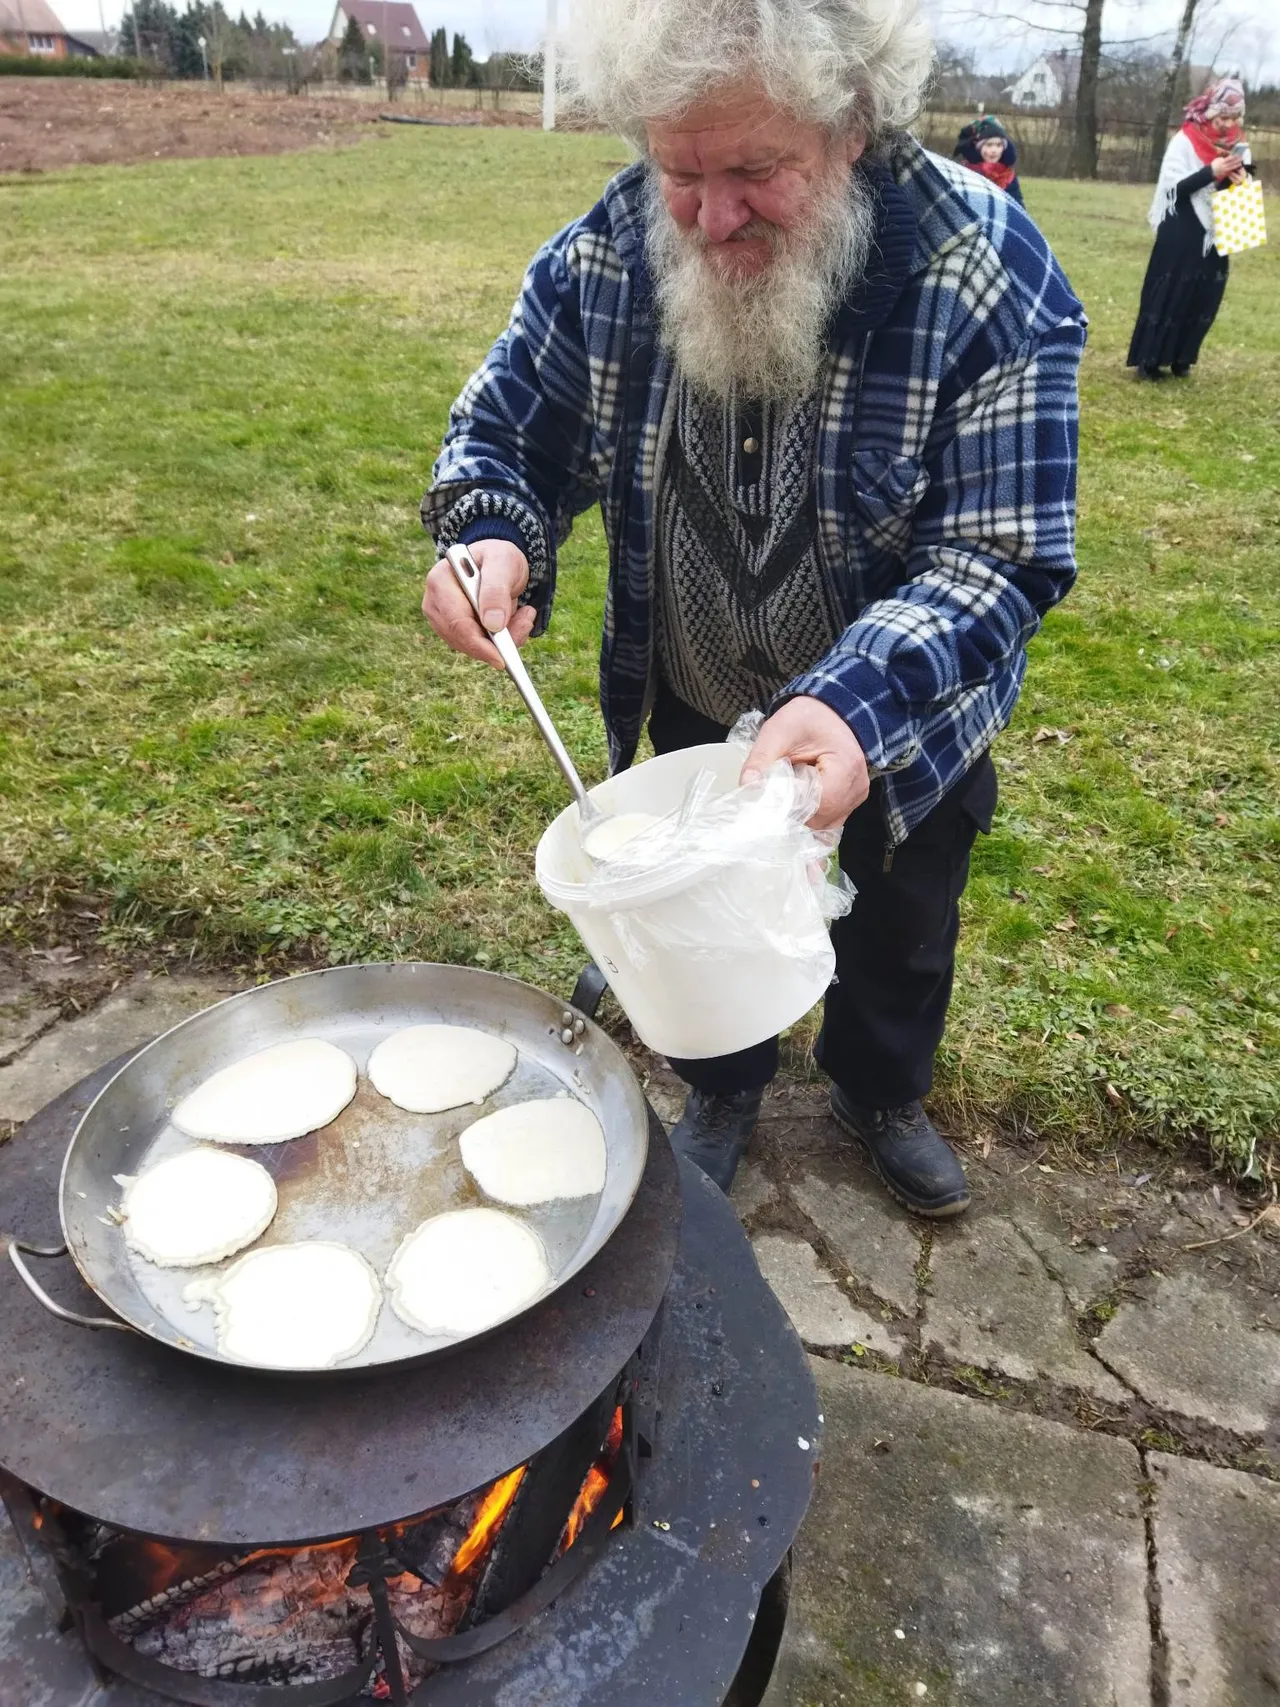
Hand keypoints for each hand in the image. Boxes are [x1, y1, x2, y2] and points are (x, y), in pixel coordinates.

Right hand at [421, 538, 534, 669]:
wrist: (498, 562)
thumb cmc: (498, 557)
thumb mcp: (502, 562)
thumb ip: (496, 590)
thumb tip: (492, 625)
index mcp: (440, 580)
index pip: (456, 621)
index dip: (478, 643)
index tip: (502, 659)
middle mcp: (435, 602)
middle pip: (461, 638)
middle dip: (496, 642)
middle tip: (525, 624)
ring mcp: (442, 618)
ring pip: (470, 646)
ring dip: (502, 640)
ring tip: (523, 616)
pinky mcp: (454, 630)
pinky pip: (477, 646)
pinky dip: (500, 641)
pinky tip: (515, 621)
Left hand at [740, 697, 871, 832]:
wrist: (831, 712)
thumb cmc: (807, 718)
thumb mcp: (778, 731)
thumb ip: (761, 759)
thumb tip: (747, 786)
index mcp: (846, 766)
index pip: (819, 803)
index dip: (791, 807)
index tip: (766, 803)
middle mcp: (856, 787)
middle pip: (821, 819)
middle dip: (792, 816)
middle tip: (769, 804)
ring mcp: (855, 797)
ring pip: (824, 826)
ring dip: (800, 820)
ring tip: (783, 804)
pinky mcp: (849, 802)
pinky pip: (828, 822)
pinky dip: (810, 820)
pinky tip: (795, 811)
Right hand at [1212, 154, 1244, 180]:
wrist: (1210, 172)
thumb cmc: (1214, 164)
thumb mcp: (1217, 159)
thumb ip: (1222, 158)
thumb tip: (1227, 157)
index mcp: (1222, 162)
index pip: (1229, 159)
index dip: (1234, 157)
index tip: (1237, 155)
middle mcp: (1224, 166)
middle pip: (1231, 163)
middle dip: (1236, 161)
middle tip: (1241, 158)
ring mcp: (1224, 170)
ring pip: (1231, 167)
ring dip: (1236, 165)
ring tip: (1240, 163)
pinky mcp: (1224, 174)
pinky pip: (1230, 171)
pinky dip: (1233, 170)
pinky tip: (1236, 168)